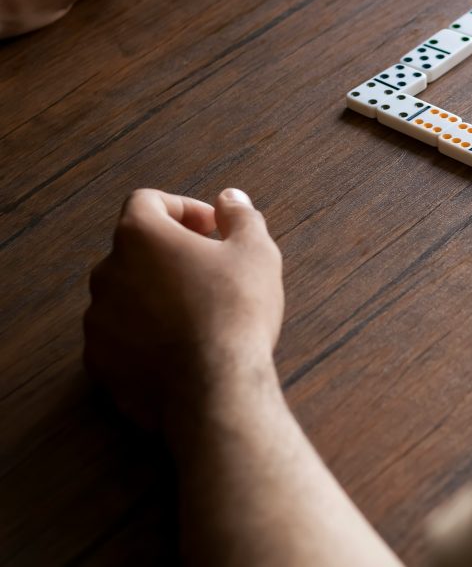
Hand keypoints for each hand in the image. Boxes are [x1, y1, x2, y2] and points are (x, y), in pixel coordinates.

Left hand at [83, 189, 283, 432]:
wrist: (213, 389)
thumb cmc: (235, 313)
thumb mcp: (256, 253)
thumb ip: (240, 216)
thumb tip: (230, 200)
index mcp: (139, 236)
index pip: (148, 201)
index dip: (183, 208)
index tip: (213, 229)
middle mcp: (107, 272)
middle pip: (135, 249)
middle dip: (171, 255)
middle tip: (211, 271)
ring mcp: (97, 320)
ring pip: (126, 295)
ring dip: (156, 295)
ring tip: (198, 314)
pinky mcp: (99, 362)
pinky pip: (120, 338)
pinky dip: (145, 336)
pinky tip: (181, 347)